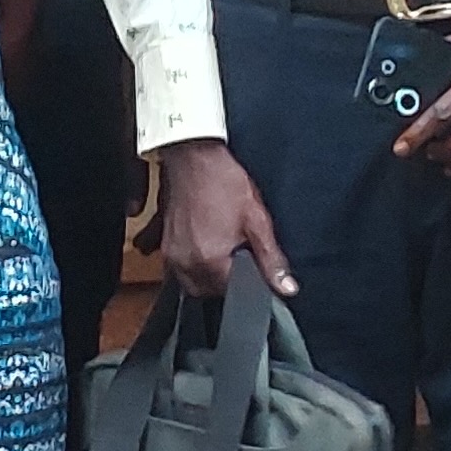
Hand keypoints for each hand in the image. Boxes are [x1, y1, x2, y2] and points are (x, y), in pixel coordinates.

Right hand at [141, 140, 288, 302]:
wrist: (193, 156)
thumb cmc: (223, 182)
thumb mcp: (257, 220)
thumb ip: (271, 259)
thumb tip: (286, 288)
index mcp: (209, 261)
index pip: (235, 294)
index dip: (249, 282)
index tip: (255, 265)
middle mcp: (185, 264)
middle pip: (211, 293)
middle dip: (227, 282)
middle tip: (241, 254)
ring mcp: (171, 255)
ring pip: (193, 284)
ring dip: (209, 276)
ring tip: (223, 249)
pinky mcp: (164, 245)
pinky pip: (179, 270)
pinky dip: (193, 266)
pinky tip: (205, 246)